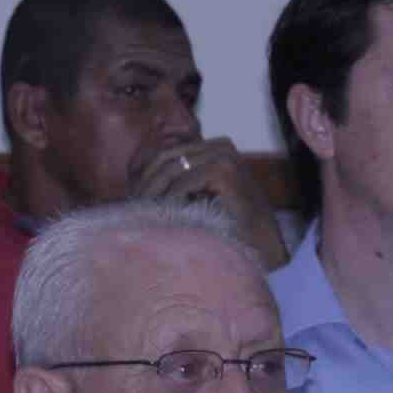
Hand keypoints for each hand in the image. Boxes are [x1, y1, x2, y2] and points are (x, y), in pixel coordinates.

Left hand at [127, 140, 283, 260]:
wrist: (262, 247)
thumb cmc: (228, 227)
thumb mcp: (198, 198)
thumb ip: (176, 183)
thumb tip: (133, 180)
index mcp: (214, 147)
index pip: (166, 153)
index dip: (144, 176)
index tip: (131, 199)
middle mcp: (220, 146)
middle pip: (166, 158)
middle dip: (145, 183)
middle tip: (131, 208)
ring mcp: (225, 155)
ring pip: (171, 170)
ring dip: (153, 193)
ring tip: (141, 214)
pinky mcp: (225, 170)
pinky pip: (183, 183)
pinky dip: (170, 201)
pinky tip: (163, 218)